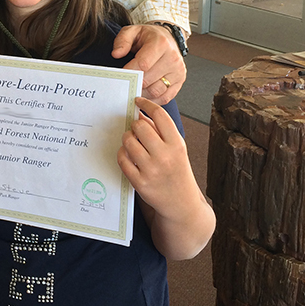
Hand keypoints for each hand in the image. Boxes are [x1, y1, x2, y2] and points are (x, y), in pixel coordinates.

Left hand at [112, 24, 186, 103]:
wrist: (168, 38)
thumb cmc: (149, 37)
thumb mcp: (132, 31)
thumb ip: (122, 41)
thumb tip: (116, 54)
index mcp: (161, 44)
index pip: (143, 64)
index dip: (129, 72)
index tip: (121, 75)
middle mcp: (172, 58)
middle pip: (148, 80)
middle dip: (134, 83)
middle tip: (125, 84)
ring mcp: (178, 71)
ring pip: (156, 91)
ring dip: (142, 94)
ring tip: (133, 89)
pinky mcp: (180, 81)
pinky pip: (165, 97)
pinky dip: (152, 100)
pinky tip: (144, 95)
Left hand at [117, 97, 214, 259]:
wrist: (182, 204)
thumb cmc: (177, 171)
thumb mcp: (176, 149)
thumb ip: (161, 131)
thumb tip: (141, 113)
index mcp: (177, 144)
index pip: (160, 115)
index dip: (147, 104)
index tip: (138, 101)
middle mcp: (165, 156)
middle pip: (140, 126)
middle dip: (135, 125)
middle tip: (136, 129)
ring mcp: (152, 170)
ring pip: (128, 141)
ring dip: (127, 138)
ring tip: (132, 142)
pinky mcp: (140, 183)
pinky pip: (122, 159)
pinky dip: (122, 154)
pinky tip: (127, 155)